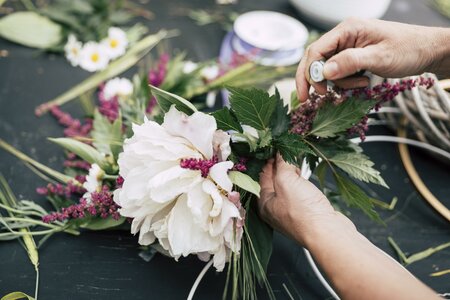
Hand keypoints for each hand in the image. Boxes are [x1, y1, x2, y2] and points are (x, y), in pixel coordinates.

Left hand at [258, 155, 344, 245]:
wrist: (328, 232)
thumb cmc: (303, 212)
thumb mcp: (286, 181)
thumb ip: (282, 165)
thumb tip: (280, 153)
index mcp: (264, 204)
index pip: (262, 178)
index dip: (267, 162)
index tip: (273, 149)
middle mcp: (275, 210)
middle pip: (274, 183)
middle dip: (279, 167)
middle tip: (284, 153)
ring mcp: (291, 213)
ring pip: (287, 188)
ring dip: (290, 175)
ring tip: (294, 163)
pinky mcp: (306, 213)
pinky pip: (299, 195)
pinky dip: (300, 184)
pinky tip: (304, 179)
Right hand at [296, 18, 449, 101]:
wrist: (427, 51)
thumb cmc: (408, 49)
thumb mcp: (379, 57)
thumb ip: (350, 62)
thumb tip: (323, 72)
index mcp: (347, 30)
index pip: (316, 50)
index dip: (308, 72)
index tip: (309, 94)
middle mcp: (344, 36)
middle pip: (316, 59)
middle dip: (313, 80)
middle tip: (310, 99)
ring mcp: (348, 46)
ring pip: (328, 69)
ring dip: (339, 82)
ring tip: (361, 84)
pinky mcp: (353, 56)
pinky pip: (340, 72)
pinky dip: (347, 81)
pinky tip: (363, 81)